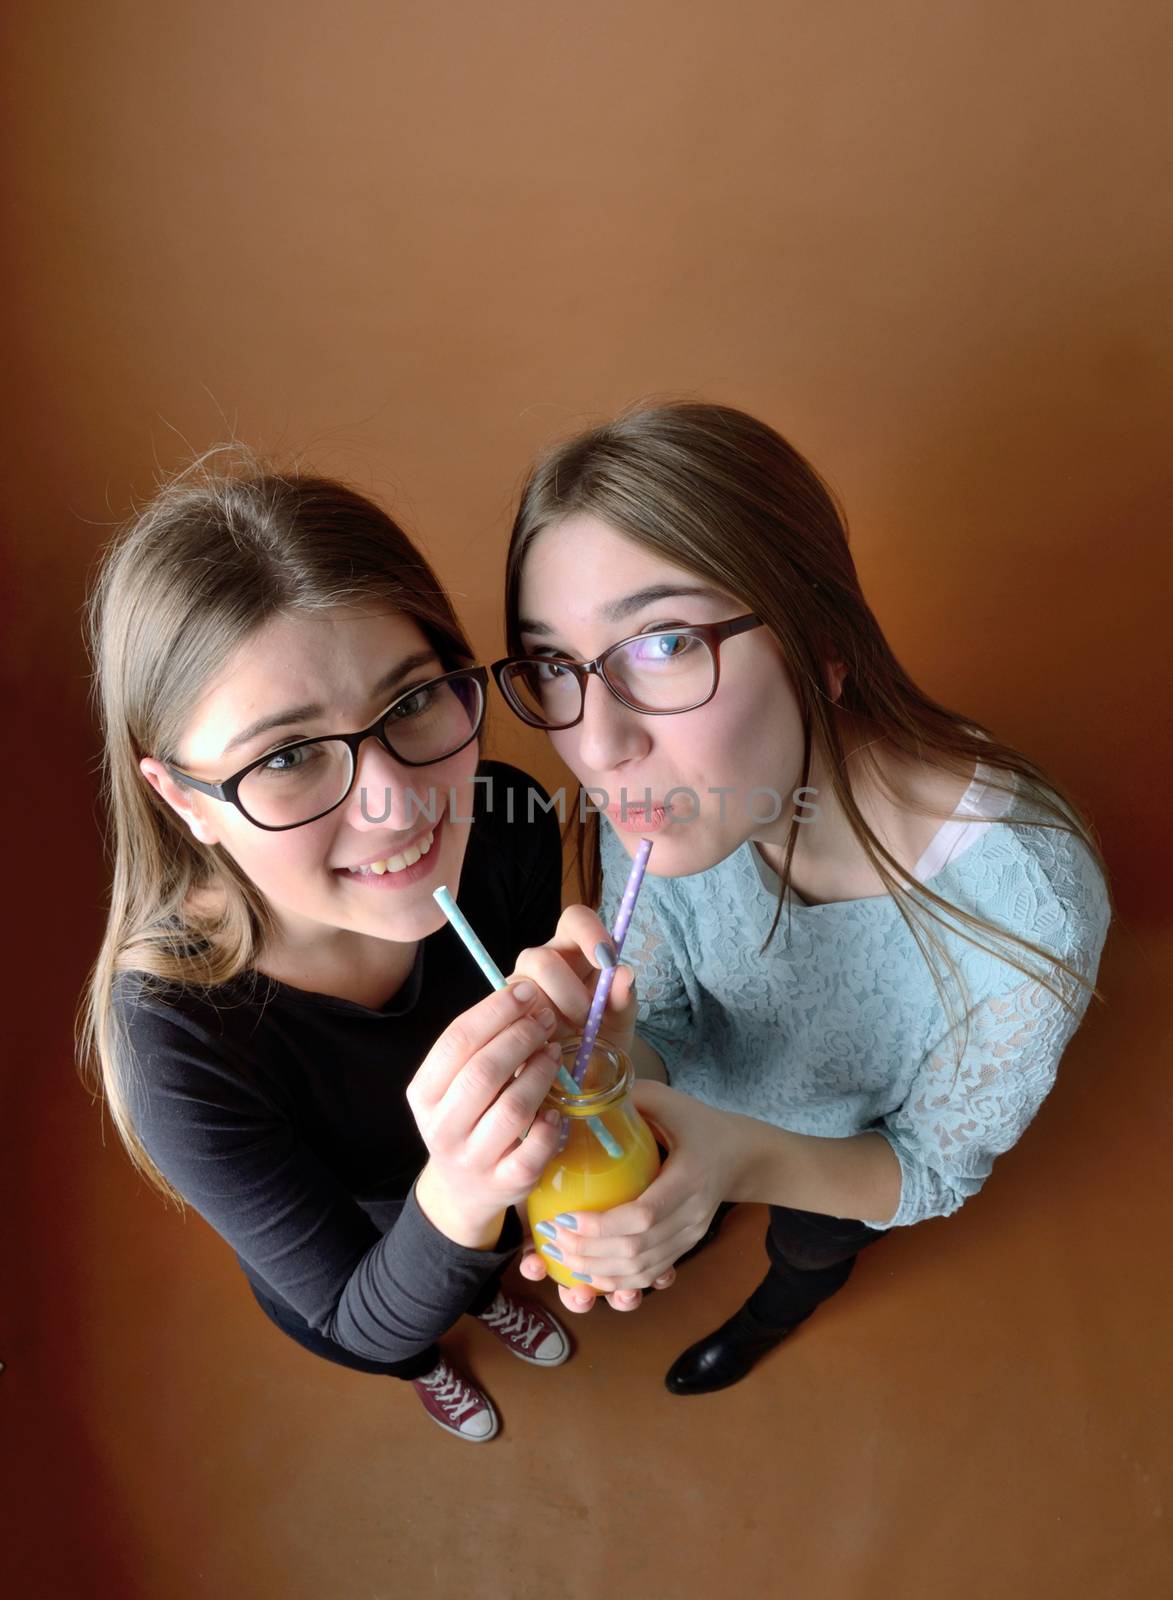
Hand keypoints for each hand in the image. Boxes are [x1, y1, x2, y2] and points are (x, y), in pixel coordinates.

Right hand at [408, 981, 563, 1247]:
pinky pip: (533, 1150)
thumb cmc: (466, 1118)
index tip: (525, 993)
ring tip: (554, 1053)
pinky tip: (556, 1108)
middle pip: (484, 1072)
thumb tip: (524, 996)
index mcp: (424, 1094)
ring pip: (513, 1109)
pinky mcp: (505, 1183)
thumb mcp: (455, 1083)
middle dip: (521, 1037)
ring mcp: (474, 1159)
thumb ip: (480, 1045)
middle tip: (545, 1019)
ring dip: (540, 1073)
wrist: (462, 1189)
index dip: (495, 1011)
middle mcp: (442, 1128)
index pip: (457, 1041)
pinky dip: (549, 1125)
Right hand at [511, 905, 637, 1056]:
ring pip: (525, 990)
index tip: (607, 960)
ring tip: (570, 1038)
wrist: (586, 1074)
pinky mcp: (502, 1015)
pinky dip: (535, 1035)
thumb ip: (624, 999)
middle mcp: (542, 961)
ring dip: (553, 1017)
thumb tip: (624, 975)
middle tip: (588, 1020)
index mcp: (574, 949)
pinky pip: (510, 1019)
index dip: (589, 931)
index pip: (575, 919)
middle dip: (570, 993)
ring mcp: (518, 988)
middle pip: (544, 959)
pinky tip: (550, 1048)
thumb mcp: (620, 1021)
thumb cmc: (603, 1036)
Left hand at [526, 1081, 747, 1304]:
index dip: (602, 1224)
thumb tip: (583, 1093)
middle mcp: (694, 1213)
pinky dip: (617, 1281)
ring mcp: (691, 1235)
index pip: (645, 1213)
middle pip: (638, 1249)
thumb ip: (633, 1097)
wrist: (740, 1155)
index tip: (565, 1217)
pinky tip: (588, 1274)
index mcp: (690, 1176)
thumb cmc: (700, 1125)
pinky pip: (650, 1274)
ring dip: (597, 1271)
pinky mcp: (685, 1247)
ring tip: (562, 1257)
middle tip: (551, 1239)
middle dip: (589, 1251)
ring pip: (642, 1269)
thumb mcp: (671, 1102)